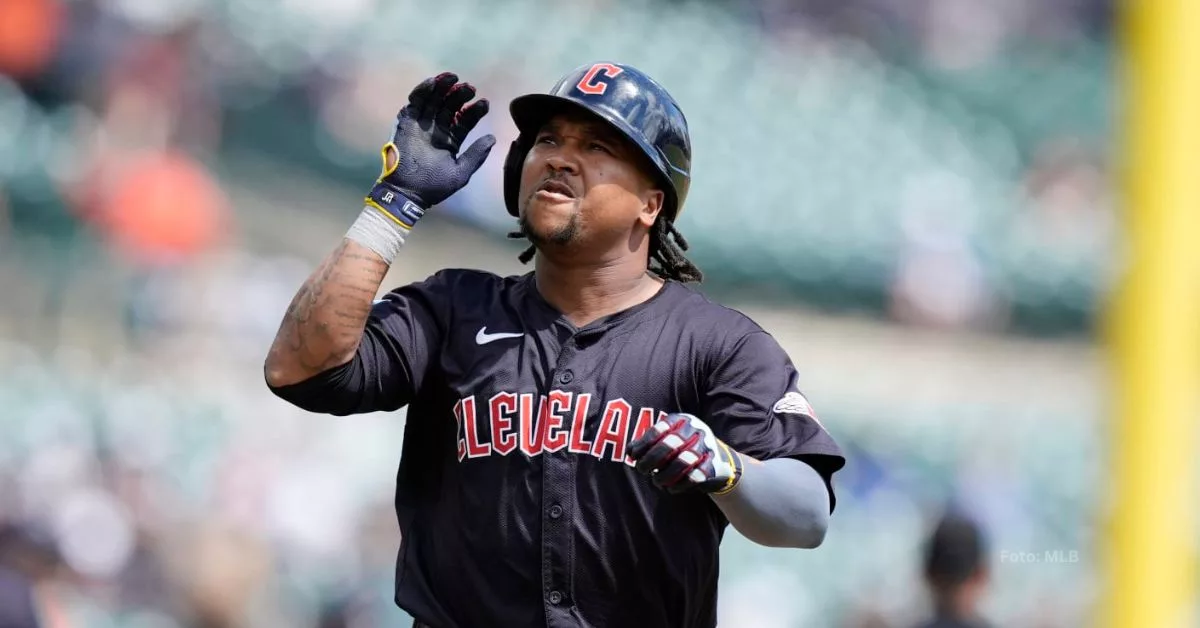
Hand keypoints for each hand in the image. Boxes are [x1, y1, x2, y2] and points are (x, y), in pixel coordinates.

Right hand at [365, 72, 496, 227]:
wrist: (407, 193)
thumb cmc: (433, 186)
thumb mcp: (460, 172)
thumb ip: (476, 155)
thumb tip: (493, 138)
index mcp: (450, 140)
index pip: (465, 120)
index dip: (475, 111)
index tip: (485, 103)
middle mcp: (437, 129)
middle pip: (450, 106)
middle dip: (460, 95)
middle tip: (470, 88)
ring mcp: (422, 124)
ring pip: (434, 100)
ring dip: (443, 87)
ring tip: (454, 78)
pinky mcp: (407, 122)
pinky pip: (415, 102)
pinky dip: (423, 90)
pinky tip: (434, 82)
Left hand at [628, 413, 743, 494]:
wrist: (716, 458)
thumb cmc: (681, 448)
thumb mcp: (666, 439)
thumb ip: (647, 443)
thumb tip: (630, 451)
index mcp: (681, 420)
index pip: (658, 429)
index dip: (643, 444)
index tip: (633, 457)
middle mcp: (695, 429)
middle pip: (670, 444)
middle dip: (652, 460)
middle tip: (642, 470)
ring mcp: (706, 446)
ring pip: (683, 461)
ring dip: (665, 475)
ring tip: (656, 481)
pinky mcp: (713, 464)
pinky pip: (695, 477)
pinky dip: (679, 485)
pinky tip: (670, 489)